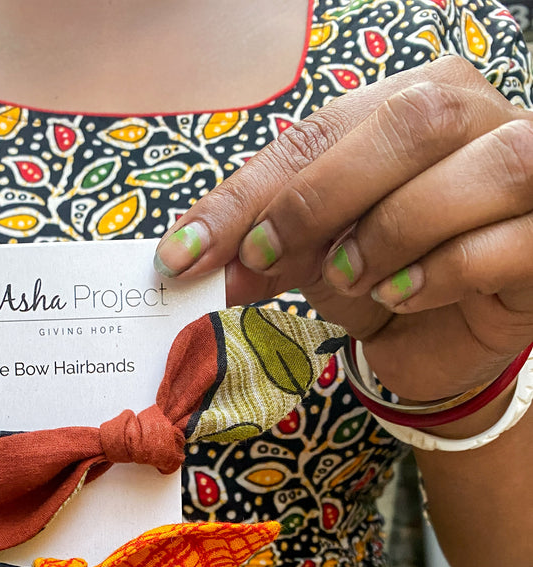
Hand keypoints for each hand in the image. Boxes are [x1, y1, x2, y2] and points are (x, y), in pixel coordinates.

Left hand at [155, 55, 532, 401]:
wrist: (444, 344)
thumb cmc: (384, 279)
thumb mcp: (314, 257)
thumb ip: (267, 243)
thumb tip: (193, 258)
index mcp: (415, 101)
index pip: (326, 128)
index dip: (252, 191)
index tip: (190, 251)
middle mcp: (482, 119)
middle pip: (416, 121)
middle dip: (324, 196)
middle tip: (270, 259)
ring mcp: (530, 177)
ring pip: (485, 165)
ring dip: (396, 229)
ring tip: (352, 279)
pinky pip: (507, 241)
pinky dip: (442, 272)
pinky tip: (402, 298)